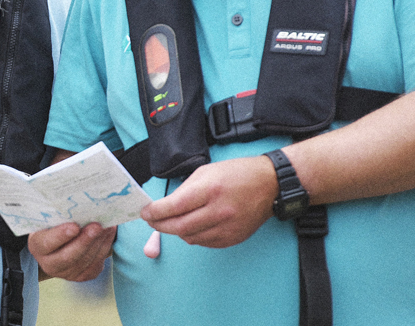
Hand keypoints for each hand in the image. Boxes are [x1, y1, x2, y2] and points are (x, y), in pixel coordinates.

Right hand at [28, 222, 115, 280]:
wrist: (58, 241)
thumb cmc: (53, 223)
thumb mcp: (49, 218)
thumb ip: (58, 214)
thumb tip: (77, 205)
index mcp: (37, 246)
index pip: (47, 243)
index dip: (60, 236)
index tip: (74, 226)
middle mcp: (50, 264)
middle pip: (68, 256)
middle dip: (85, 241)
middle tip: (97, 226)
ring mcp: (67, 273)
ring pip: (85, 261)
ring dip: (99, 243)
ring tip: (108, 226)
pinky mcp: (82, 276)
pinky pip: (96, 265)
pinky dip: (104, 247)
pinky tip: (109, 234)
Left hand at [140, 155, 275, 247]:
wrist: (269, 184)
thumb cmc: (236, 173)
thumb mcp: (206, 171)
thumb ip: (184, 190)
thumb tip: (165, 206)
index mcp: (209, 190)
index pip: (174, 207)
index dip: (155, 212)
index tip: (145, 212)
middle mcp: (218, 211)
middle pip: (179, 226)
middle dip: (159, 225)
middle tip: (151, 221)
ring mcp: (227, 227)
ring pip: (189, 237)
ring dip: (176, 231)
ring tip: (172, 221)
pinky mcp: (233, 238)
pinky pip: (204, 243)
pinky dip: (193, 236)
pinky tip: (191, 226)